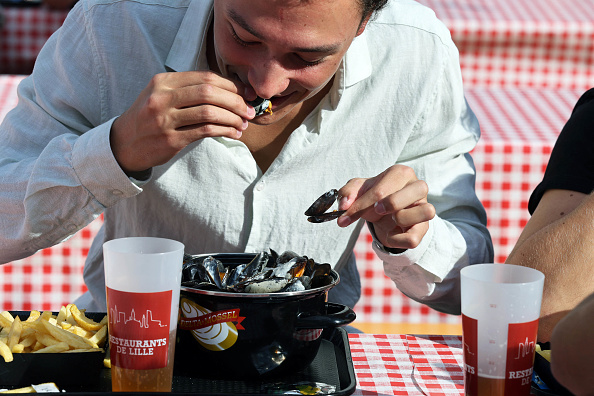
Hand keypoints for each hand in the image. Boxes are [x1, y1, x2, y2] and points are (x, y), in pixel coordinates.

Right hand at [110, 71, 255, 173]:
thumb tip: (230, 91)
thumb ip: (189, 90)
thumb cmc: (150, 118)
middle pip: (209, 92)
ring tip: (243, 124)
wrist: (124, 143)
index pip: (205, 77)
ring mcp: (165, 119)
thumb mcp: (162, 95)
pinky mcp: (171, 139)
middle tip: (249, 110)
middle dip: (236, 101)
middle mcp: (162, 97)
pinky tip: (233, 134)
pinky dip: (224, 131)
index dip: (231, 85)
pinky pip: (205, 132)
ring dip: (232, 118)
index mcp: (163, 82)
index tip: (246, 93)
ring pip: (209, 113)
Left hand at [336, 165, 435, 249]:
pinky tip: (391, 234)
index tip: (344, 218)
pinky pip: (414, 238)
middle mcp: (417, 187)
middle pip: (409, 193)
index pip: (381, 190)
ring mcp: (424, 207)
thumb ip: (347, 193)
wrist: (384, 214)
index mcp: (401, 173)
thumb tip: (343, 206)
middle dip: (389, 204)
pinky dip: (398, 240)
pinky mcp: (423, 228)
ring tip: (391, 219)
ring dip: (402, 218)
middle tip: (376, 211)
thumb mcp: (357, 191)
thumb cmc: (374, 198)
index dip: (359, 207)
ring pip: (427, 212)